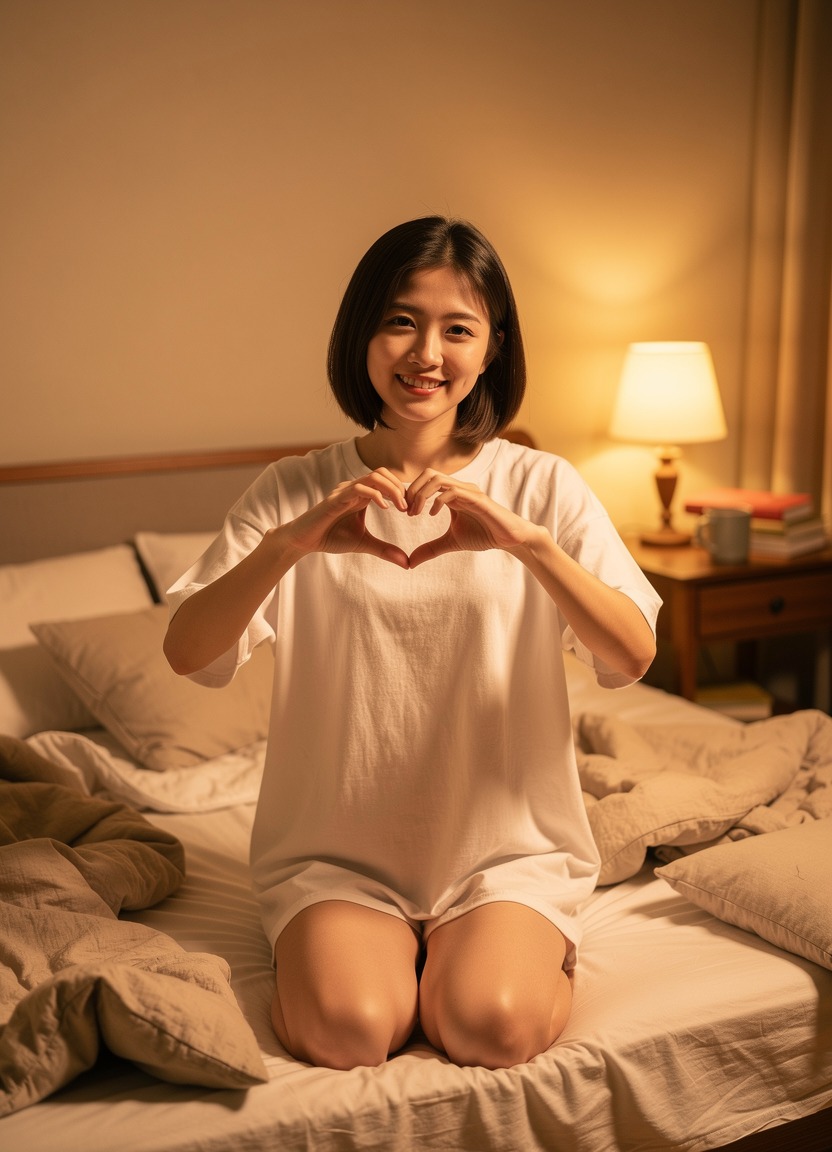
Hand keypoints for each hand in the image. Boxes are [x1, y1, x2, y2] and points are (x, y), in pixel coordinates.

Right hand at [281, 469, 409, 568]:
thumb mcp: (364, 544)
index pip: (386, 480)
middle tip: (410, 508)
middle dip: (400, 488)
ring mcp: (344, 491)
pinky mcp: (336, 498)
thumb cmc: (331, 538)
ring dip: (392, 489)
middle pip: (383, 473)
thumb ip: (385, 550)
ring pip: (374, 476)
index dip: (402, 492)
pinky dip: (375, 495)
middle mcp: (354, 488)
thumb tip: (407, 563)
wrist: (305, 541)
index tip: (412, 510)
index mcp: (362, 495)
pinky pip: (359, 488)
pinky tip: (384, 508)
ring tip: (401, 507)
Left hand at [404, 471, 537, 567]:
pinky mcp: (478, 499)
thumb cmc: (484, 535)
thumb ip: (431, 548)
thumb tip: (410, 562)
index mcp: (452, 494)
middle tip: (406, 510)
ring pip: (438, 479)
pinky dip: (438, 501)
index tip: (403, 511)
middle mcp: (459, 488)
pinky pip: (453, 492)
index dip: (410, 492)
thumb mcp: (451, 542)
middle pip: (428, 473)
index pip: (425, 481)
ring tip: (415, 513)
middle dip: (412, 490)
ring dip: (421, 494)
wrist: (510, 538)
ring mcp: (468, 491)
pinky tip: (432, 515)